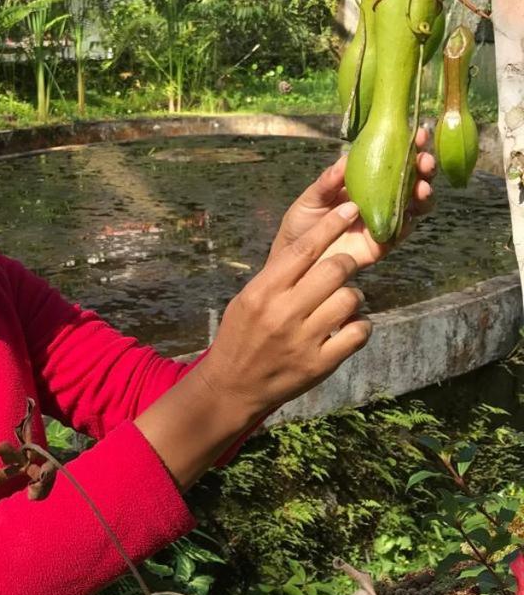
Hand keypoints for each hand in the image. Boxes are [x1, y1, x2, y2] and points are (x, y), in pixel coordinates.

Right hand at [197, 201, 370, 424]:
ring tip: (344, 300)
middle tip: (345, 264)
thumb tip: (314, 247)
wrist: (232, 386)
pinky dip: (360, 326)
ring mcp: (304, 340)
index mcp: (263, 291)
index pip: (304, 249)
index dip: (330, 225)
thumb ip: (278, 276)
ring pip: (349, 299)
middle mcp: (283, 313)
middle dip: (346, 262)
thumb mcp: (248, 299)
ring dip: (353, 295)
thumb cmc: (241, 335)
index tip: (349, 208)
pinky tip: (351, 327)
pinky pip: (357, 334)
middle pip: (334, 269)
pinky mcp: (320, 364)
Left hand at [268, 128, 435, 269]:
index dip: (408, 147)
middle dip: (423, 168)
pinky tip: (412, 212)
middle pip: (410, 180)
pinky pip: (402, 232)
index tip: (418, 134)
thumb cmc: (302, 223)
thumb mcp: (311, 198)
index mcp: (364, 181)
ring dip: (423, 194)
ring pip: (414, 205)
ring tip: (423, 187)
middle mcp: (379, 198)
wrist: (295, 258)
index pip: (391, 160)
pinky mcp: (382, 244)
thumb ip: (328, 181)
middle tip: (426, 160)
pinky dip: (410, 221)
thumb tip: (344, 158)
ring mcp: (384, 220)